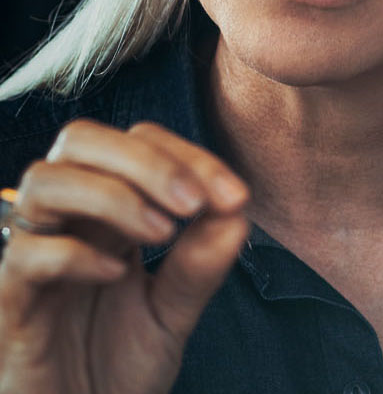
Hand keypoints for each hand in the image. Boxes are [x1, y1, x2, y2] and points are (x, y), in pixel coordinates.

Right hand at [0, 119, 249, 393]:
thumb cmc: (118, 366)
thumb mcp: (173, 311)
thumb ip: (200, 265)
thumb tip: (238, 214)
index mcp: (109, 209)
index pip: (140, 142)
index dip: (189, 157)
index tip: (236, 196)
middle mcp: (68, 220)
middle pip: (82, 139)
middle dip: (146, 160)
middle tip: (194, 203)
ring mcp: (34, 255)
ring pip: (45, 180)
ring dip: (112, 195)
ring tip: (161, 232)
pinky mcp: (11, 302)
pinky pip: (25, 254)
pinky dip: (75, 253)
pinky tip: (116, 275)